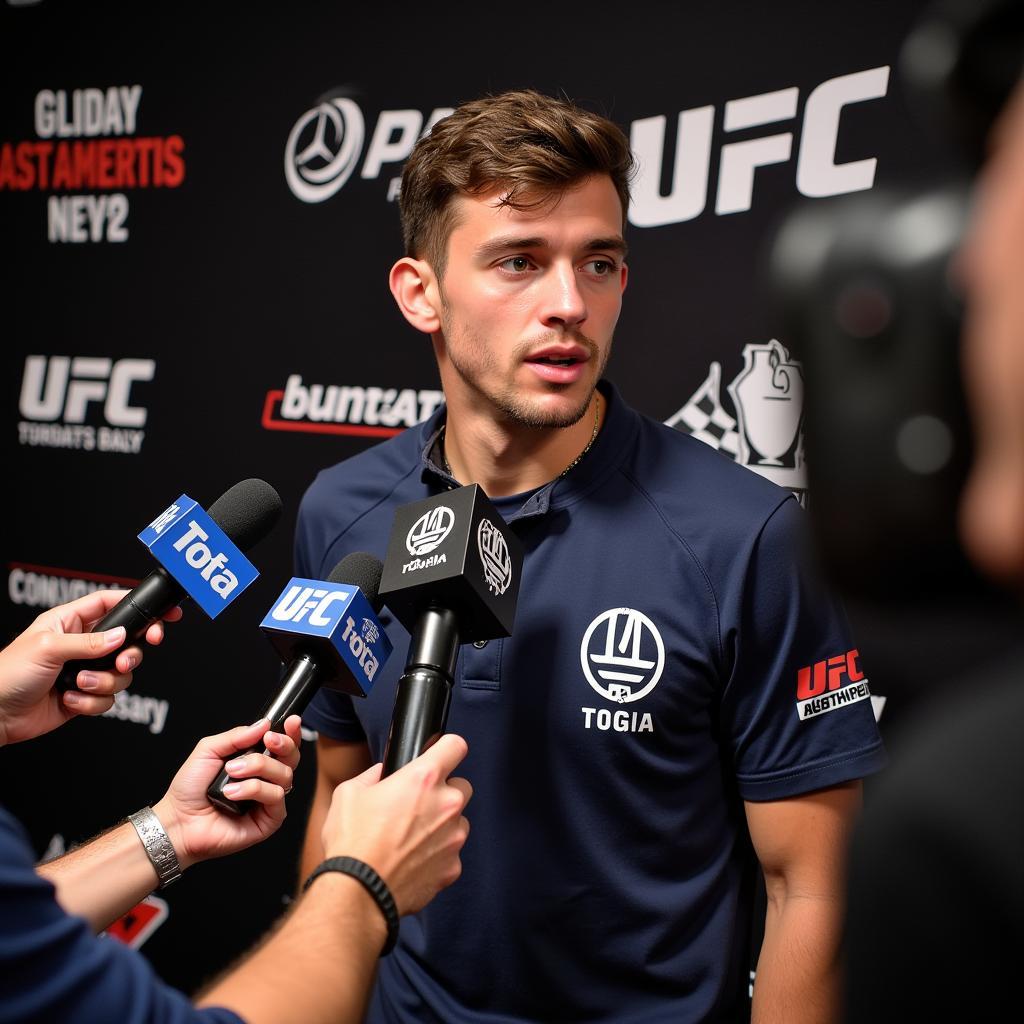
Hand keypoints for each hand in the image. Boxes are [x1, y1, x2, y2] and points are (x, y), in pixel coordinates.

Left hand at [0, 590, 180, 746]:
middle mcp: (82, 644)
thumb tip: (122, 636)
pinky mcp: (85, 694)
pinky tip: (69, 700)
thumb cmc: (7, 675)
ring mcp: (85, 669)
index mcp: (69, 621)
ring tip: (79, 684)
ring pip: (122, 673)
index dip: (140, 606)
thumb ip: (89, 642)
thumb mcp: (48, 649)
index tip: (165, 613)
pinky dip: (91, 702)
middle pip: (128, 641)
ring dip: (103, 682)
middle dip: (130, 654)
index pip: (112, 603)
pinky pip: (108, 698)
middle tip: (123, 661)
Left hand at [153, 716, 301, 870]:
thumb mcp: (208, 750)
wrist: (178, 821)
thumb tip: (264, 724)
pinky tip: (233, 793)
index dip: (291, 732)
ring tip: (231, 773)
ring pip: (284, 775)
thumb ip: (236, 736)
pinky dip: (253, 789)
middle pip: (291, 757)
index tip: (290, 721)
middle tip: (267, 741)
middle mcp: (265, 779)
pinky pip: (276, 796)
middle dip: (283, 744)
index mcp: (255, 761)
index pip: (283, 745)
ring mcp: (268, 800)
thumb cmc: (190, 789)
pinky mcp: (269, 820)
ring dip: (257, 768)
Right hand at [320, 733, 471, 914]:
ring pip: (459, 822)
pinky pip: (452, 854)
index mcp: (423, 778)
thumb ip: (372, 775)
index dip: (447, 748)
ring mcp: (453, 838)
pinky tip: (413, 861)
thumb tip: (382, 774)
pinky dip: (438, 856)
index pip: (455, 746)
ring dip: (443, 826)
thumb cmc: (352, 842)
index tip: (442, 755)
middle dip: (445, 792)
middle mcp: (446, 805)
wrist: (357, 892)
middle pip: (462, 785)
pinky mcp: (453, 867)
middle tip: (418, 805)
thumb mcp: (349, 793)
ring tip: (412, 838)